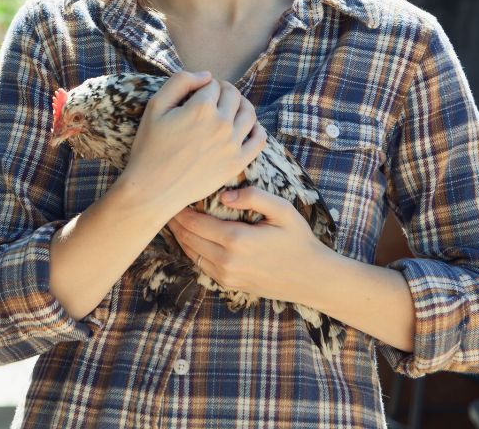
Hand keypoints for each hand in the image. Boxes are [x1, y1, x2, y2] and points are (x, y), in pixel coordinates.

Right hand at [118, 71, 266, 216]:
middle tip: (214, 97)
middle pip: (233, 95)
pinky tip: (246, 127)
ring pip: (249, 112)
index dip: (205, 85)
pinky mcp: (237, 162)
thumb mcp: (155, 106)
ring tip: (231, 108)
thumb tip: (206, 75)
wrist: (153, 189)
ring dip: (241, 105)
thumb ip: (180, 81)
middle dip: (224, 91)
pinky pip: (259, 139)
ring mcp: (232, 144)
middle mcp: (221, 123)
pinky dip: (257, 128)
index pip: (212, 84)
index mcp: (201, 107)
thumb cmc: (149, 147)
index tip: (198, 92)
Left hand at [167, 186, 331, 304]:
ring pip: (190, 253)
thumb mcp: (283, 211)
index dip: (178, 209)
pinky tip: (189, 236)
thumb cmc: (298, 240)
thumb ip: (254, 196)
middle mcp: (226, 261)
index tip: (172, 194)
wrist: (312, 278)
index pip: (193, 223)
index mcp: (236, 240)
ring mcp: (226, 276)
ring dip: (179, 235)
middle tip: (166, 203)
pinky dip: (191, 249)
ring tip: (173, 217)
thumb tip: (224, 195)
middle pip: (186, 238)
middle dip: (174, 221)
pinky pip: (200, 264)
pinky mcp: (228, 284)